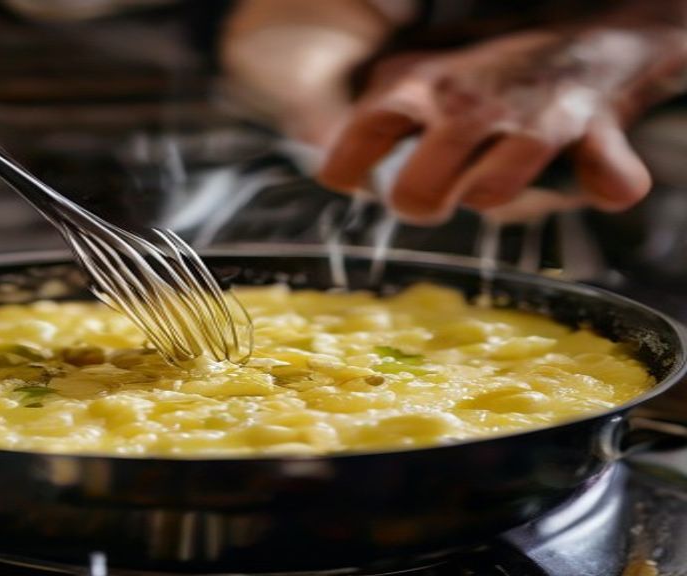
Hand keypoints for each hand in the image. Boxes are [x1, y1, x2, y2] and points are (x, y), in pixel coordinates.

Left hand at [318, 26, 682, 223]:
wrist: (584, 32)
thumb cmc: (485, 62)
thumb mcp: (415, 66)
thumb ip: (372, 107)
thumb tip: (336, 158)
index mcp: (413, 83)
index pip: (355, 145)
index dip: (348, 174)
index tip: (356, 179)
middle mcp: (465, 102)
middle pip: (416, 193)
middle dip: (418, 204)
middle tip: (426, 195)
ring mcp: (527, 116)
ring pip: (491, 195)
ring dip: (488, 195)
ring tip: (491, 170)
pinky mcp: (589, 128)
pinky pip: (603, 174)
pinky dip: (607, 183)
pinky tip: (599, 181)